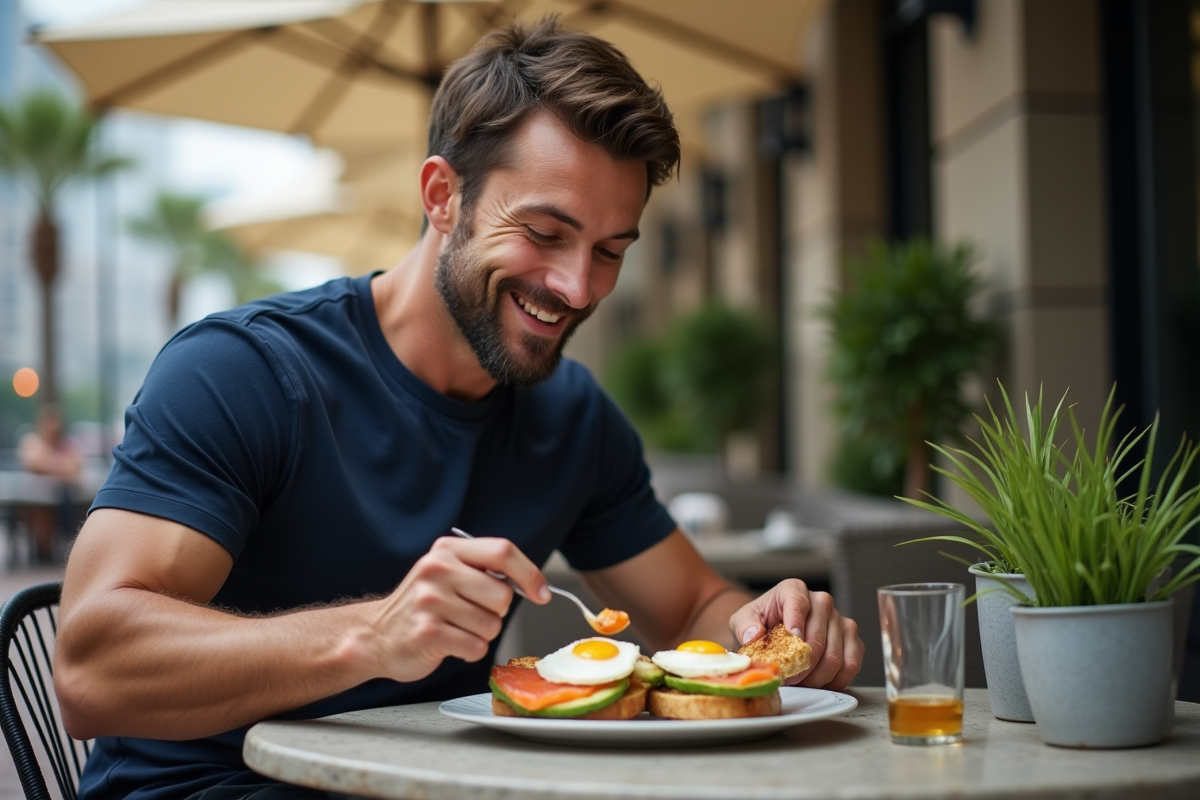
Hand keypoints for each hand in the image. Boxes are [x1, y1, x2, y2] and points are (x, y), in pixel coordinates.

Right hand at [365, 536, 549, 682]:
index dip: (529, 573)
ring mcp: (430, 601)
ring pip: (491, 624)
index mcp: (448, 550)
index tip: (541, 593)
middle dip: (496, 612)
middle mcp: (437, 570)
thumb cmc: (422, 606)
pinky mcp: (427, 633)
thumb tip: (531, 583)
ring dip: (482, 633)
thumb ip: (483, 570)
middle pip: (502, 594)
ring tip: (456, 628)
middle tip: (472, 613)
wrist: (376, 635)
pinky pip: (475, 646)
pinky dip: (469, 650)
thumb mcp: (448, 572)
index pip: (503, 551)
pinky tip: (449, 642)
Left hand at [729, 578, 861, 690]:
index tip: (791, 646)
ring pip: (836, 656)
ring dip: (817, 677)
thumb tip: (754, 635)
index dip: (796, 627)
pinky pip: (851, 664)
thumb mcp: (743, 620)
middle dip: (803, 666)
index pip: (799, 605)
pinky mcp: (851, 638)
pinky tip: (819, 683)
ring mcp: (839, 619)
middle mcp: (821, 601)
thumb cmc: (760, 622)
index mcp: (794, 590)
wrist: (773, 629)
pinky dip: (835, 680)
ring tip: (801, 683)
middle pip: (819, 639)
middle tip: (789, 679)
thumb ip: (746, 625)